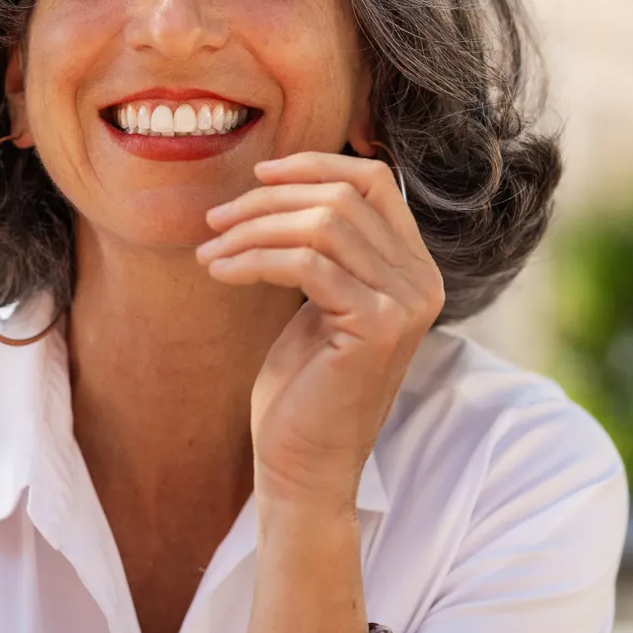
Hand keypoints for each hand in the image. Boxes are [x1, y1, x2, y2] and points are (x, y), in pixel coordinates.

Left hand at [196, 153, 444, 508]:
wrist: (305, 466)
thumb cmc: (303, 389)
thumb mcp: (318, 302)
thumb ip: (324, 248)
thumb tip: (283, 182)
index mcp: (414, 269)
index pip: (375, 181)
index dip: (315, 166)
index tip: (257, 176)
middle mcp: (422, 282)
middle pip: (343, 197)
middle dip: (268, 201)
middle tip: (214, 222)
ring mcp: (405, 304)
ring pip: (322, 225)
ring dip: (253, 230)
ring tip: (210, 252)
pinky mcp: (376, 327)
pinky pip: (306, 263)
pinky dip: (254, 260)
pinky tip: (219, 273)